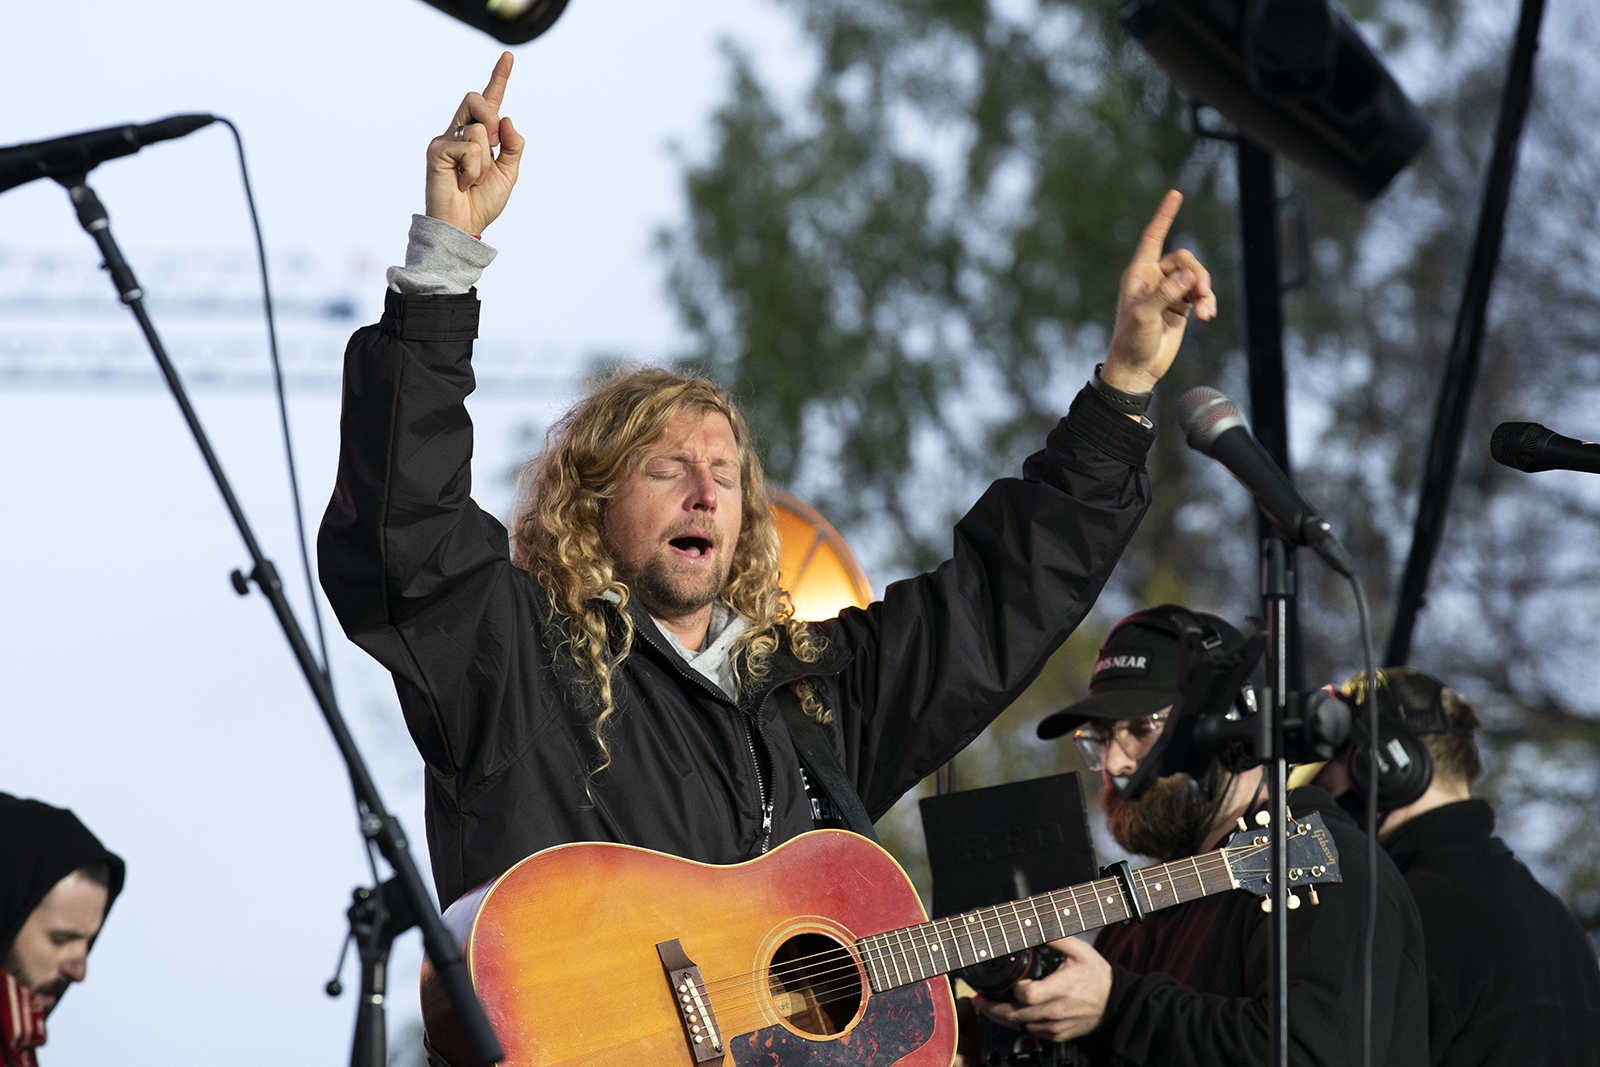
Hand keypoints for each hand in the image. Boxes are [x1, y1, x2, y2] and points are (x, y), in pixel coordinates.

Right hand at [425, 52, 525, 235]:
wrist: (464, 225)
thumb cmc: (482, 201)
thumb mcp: (509, 173)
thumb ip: (513, 146)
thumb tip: (508, 119)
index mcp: (479, 136)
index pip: (490, 102)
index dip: (499, 78)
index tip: (509, 56)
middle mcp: (459, 132)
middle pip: (478, 99)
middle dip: (492, 119)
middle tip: (493, 147)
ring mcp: (445, 139)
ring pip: (478, 128)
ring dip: (486, 158)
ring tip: (474, 178)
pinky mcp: (436, 150)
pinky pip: (469, 148)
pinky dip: (475, 169)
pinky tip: (464, 183)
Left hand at [972, 937, 1112, 1042]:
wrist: (1115, 1003)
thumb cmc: (1097, 977)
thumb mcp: (1080, 950)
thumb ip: (1056, 938)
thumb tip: (1036, 926)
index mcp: (1059, 989)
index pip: (1026, 995)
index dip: (1014, 989)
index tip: (1010, 982)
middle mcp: (1054, 1011)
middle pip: (1015, 1015)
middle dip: (992, 1009)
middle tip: (979, 1000)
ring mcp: (1055, 1026)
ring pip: (1019, 1027)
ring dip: (1002, 1018)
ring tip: (988, 1007)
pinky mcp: (1056, 1035)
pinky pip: (1031, 1033)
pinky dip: (1018, 1025)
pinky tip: (1011, 1015)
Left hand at [1100, 190, 1216, 393]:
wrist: (1137, 368)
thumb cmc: (1132, 341)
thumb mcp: (1145, 316)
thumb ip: (1166, 294)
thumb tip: (1189, 277)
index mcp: (1138, 274)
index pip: (1153, 237)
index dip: (1164, 216)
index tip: (1175, 194)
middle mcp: (1153, 279)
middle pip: (1185, 260)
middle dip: (1197, 275)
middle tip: (1202, 296)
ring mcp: (1168, 292)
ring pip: (1196, 277)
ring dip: (1205, 292)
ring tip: (1206, 312)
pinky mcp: (1180, 307)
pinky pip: (1200, 294)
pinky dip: (1207, 302)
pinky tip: (1208, 316)